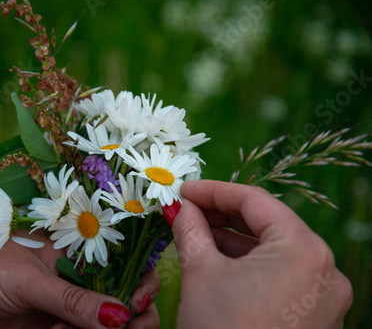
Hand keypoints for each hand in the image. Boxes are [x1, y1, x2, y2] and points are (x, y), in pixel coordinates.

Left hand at [0, 226, 158, 328]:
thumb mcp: (27, 280)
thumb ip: (72, 299)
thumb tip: (120, 316)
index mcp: (77, 252)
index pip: (127, 263)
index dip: (142, 282)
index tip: (137, 301)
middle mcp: (77, 281)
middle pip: (123, 301)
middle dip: (129, 317)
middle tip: (115, 327)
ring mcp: (64, 309)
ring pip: (103, 326)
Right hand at [171, 180, 351, 328]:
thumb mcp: (200, 272)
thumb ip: (190, 229)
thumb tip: (180, 207)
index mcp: (304, 250)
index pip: (255, 201)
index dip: (214, 190)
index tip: (184, 190)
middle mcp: (326, 271)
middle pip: (268, 225)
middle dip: (223, 215)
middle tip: (187, 210)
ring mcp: (325, 298)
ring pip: (275, 252)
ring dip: (234, 240)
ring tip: (196, 233)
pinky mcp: (316, 318)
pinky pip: (282, 277)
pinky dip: (251, 266)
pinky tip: (219, 261)